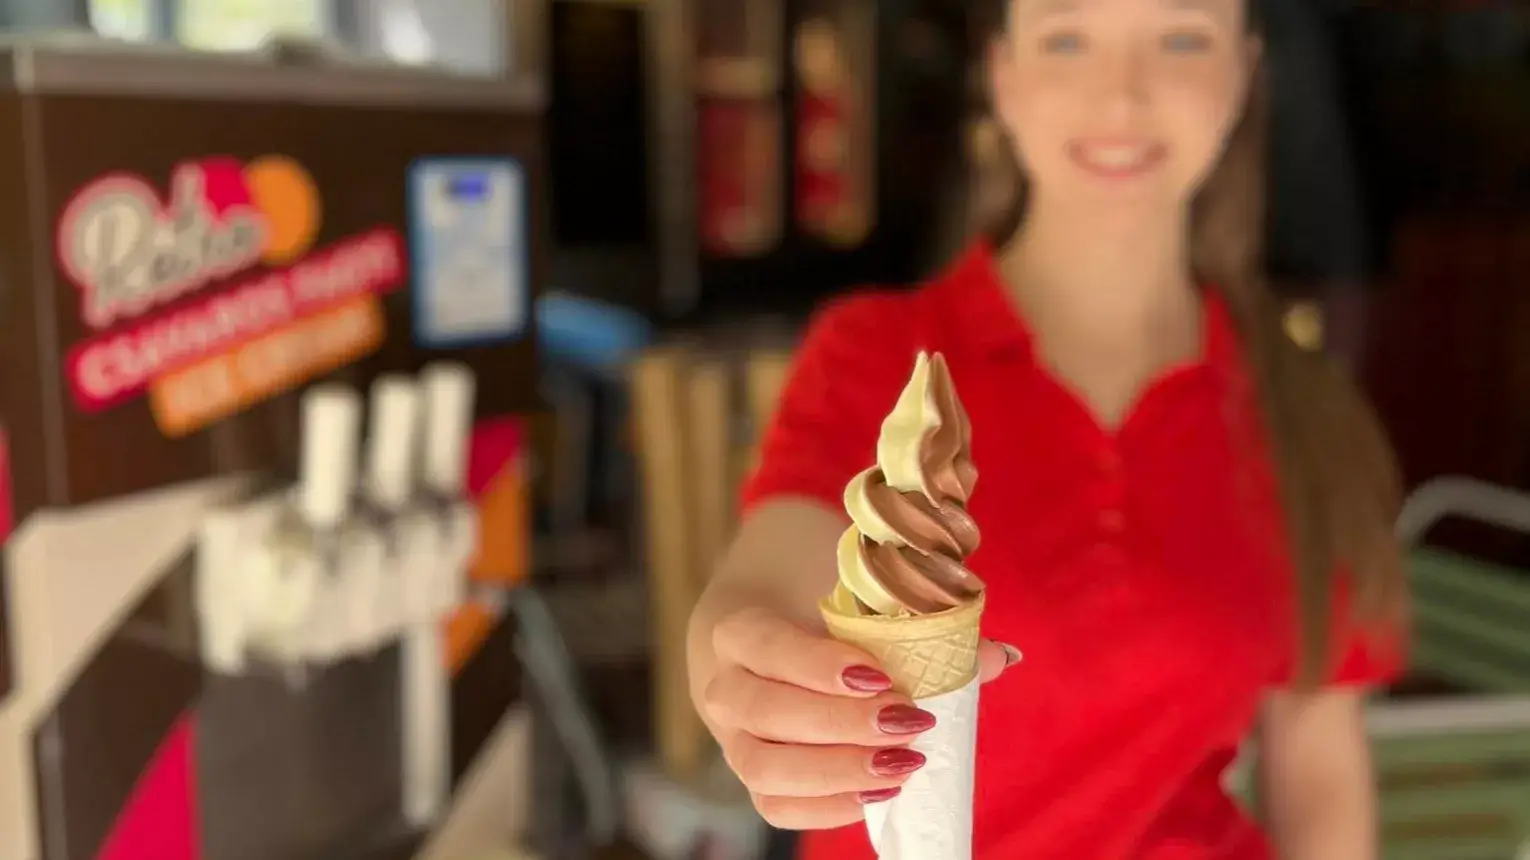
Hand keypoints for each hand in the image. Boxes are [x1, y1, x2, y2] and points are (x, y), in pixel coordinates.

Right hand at [700, 605, 1018, 829]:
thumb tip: (994, 657)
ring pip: (764, 770)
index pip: (765, 647)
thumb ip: (915, 620)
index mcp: (738, 626)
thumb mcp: (851, 592)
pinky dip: (830, 807)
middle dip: (841, 725)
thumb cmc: (812, 601)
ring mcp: (732, 737)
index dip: (819, 666)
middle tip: (908, 720)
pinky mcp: (753, 774)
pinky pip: (776, 805)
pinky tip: (881, 789)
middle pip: (765, 714)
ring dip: (838, 772)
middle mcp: (723, 684)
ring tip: (903, 763)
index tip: (881, 675)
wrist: (764, 620)